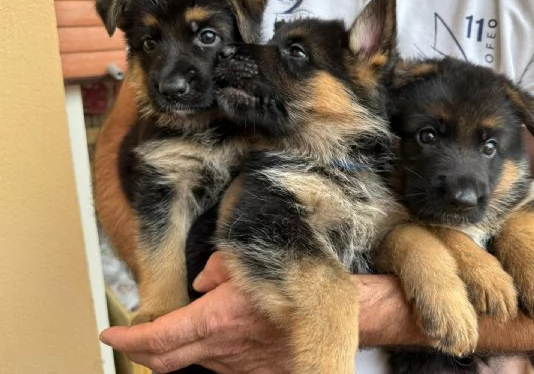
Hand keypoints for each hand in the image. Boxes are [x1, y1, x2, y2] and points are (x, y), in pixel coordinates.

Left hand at [100, 253, 288, 372]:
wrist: (330, 317)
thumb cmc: (293, 286)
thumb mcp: (250, 262)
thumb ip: (216, 269)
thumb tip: (201, 284)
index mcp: (216, 319)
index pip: (158, 336)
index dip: (128, 338)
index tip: (111, 333)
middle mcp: (220, 348)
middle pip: (163, 361)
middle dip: (137, 351)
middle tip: (126, 339)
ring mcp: (235, 365)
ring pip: (190, 362)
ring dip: (172, 349)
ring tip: (170, 330)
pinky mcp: (251, 372)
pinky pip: (216, 364)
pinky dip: (202, 352)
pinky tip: (210, 337)